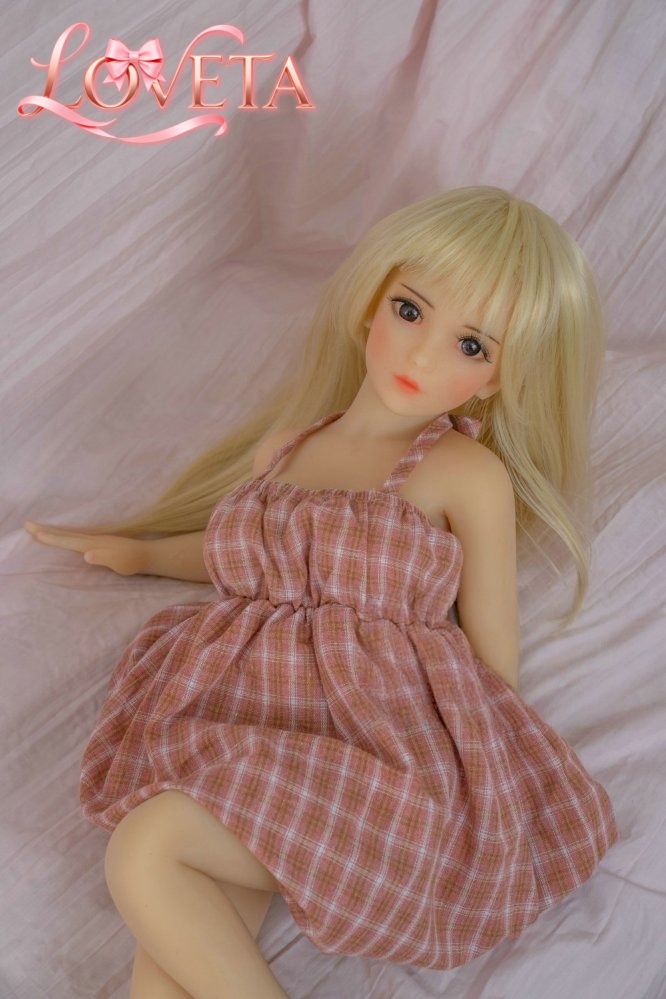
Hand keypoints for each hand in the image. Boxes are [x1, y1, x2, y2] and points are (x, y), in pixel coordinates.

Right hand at [24, 519, 145, 575]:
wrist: (147, 554)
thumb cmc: (132, 562)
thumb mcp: (118, 563)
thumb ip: (103, 558)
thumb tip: (85, 555)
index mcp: (93, 544)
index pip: (68, 541)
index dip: (52, 538)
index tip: (36, 534)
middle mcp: (92, 539)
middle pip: (65, 534)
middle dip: (45, 529)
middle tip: (26, 524)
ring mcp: (96, 539)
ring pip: (69, 534)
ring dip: (53, 530)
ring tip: (38, 528)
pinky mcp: (99, 542)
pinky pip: (76, 537)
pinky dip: (64, 535)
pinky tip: (63, 536)